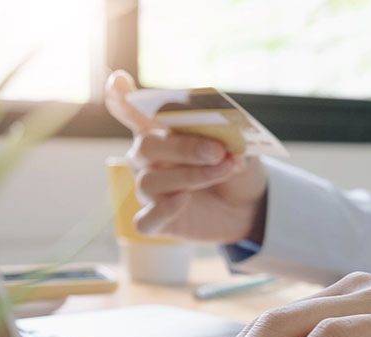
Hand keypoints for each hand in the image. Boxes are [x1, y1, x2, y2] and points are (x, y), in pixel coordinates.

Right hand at [105, 71, 268, 242]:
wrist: (251, 206)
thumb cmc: (237, 169)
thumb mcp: (241, 148)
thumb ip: (228, 139)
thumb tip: (219, 140)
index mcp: (163, 132)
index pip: (133, 112)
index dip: (120, 98)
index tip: (118, 80)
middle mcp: (150, 160)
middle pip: (146, 146)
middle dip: (183, 147)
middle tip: (217, 151)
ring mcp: (152, 192)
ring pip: (150, 181)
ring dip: (190, 175)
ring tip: (223, 171)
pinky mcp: (159, 221)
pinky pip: (146, 220)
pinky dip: (163, 210)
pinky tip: (183, 200)